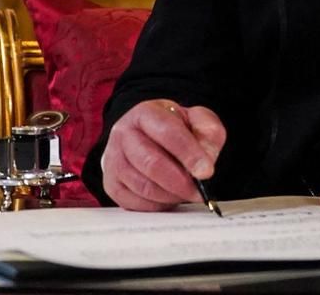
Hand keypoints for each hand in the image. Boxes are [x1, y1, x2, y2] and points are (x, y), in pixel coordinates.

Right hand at [101, 99, 225, 210]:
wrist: (145, 137)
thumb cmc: (173, 129)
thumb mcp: (195, 120)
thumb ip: (208, 132)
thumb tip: (207, 158)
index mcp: (145, 113)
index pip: (168, 132)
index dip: (189, 154)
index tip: (206, 171)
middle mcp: (123, 134)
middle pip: (151, 163)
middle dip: (180, 181)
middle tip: (199, 191)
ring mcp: (113, 160)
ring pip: (143, 186)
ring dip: (170, 195)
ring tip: (186, 193)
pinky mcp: (111, 184)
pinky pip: (134, 203)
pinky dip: (157, 205)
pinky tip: (169, 197)